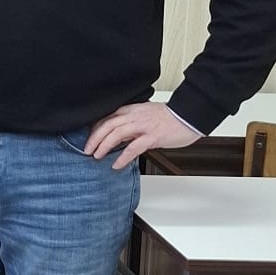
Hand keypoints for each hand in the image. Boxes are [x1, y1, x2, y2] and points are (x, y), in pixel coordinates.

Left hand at [84, 102, 201, 171]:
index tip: (89, 138)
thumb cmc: (170, 118)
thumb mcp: (146, 115)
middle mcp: (135, 116)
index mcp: (132, 110)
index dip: (95, 128)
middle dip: (94, 138)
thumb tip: (119, 135)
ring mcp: (143, 126)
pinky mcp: (153, 136)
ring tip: (97, 156)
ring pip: (117, 134)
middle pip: (108, 125)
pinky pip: (133, 147)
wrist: (188, 116)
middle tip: (87, 150)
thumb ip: (132, 123)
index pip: (108, 117)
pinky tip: (116, 164)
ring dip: (104, 146)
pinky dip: (122, 157)